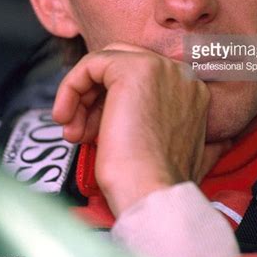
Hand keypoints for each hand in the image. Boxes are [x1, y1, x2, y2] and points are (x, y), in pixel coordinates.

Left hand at [52, 43, 228, 214]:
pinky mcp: (132, 68)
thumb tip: (181, 131)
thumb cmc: (156, 183)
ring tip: (73, 134)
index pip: (143, 80)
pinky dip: (71, 87)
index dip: (112, 103)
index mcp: (192, 91)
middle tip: (80, 131)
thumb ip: (175, 129)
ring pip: (105, 63)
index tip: (97, 134)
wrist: (153, 193)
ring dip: (81, 97)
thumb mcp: (176, 151)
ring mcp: (158, 67)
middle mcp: (180, 73)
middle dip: (95, 97)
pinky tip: (64, 117)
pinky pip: (91, 64)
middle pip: (123, 65)